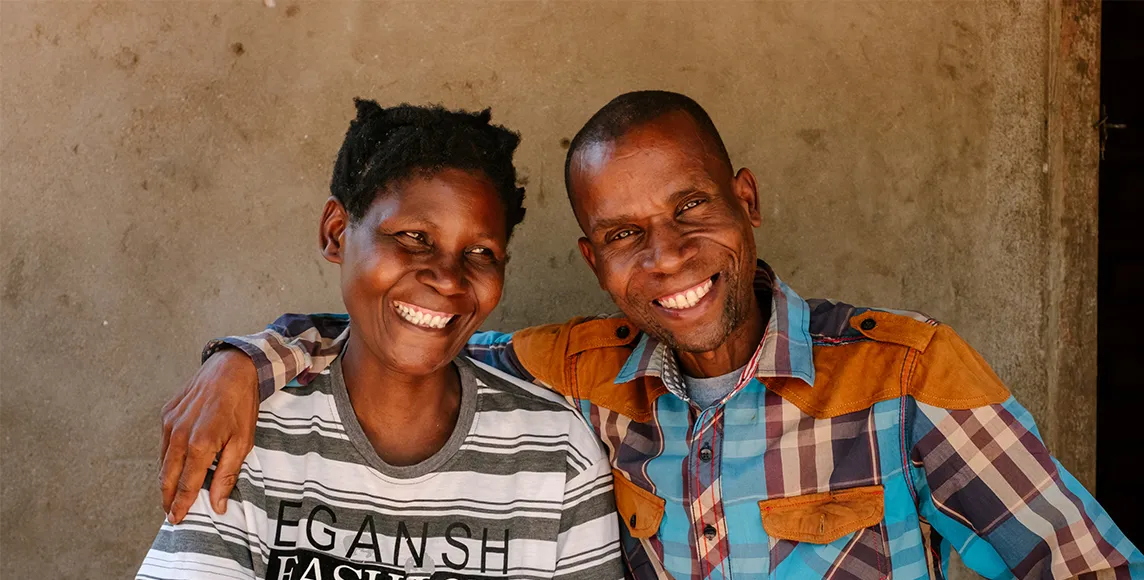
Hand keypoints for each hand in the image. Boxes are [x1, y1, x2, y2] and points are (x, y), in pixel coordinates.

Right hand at [159, 347, 258, 523]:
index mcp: (200, 444)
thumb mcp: (243, 442)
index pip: (186, 484)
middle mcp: (179, 435)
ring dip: (165, 479)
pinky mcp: (166, 414)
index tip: (176, 519)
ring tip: (169, 495)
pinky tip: (173, 466)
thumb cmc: (241, 405)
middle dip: (167, 497)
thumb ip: (228, 474)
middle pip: (168, 476)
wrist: (231, 368)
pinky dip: (167, 458)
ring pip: (162, 461)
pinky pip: (163, 443)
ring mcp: (169, 423)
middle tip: (169, 513)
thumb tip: (218, 504)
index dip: (180, 504)